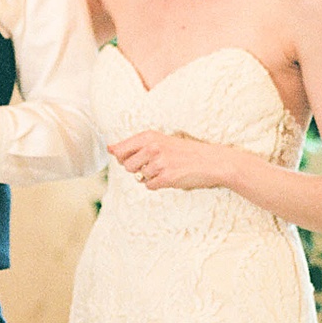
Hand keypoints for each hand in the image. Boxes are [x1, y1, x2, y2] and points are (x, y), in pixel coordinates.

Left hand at [107, 130, 230, 190]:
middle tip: (154, 165)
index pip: (119, 150)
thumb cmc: (185, 151)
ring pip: (139, 177)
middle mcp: (152, 147)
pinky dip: (157, 184)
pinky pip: (150, 186)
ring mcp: (159, 162)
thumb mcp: (160, 141)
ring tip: (165, 169)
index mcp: (149, 136)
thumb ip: (135, 145)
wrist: (211, 161)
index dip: (123, 158)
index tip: (136, 158)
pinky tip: (170, 176)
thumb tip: (110, 149)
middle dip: (136, 169)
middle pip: (126, 166)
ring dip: (150, 176)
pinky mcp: (167, 177)